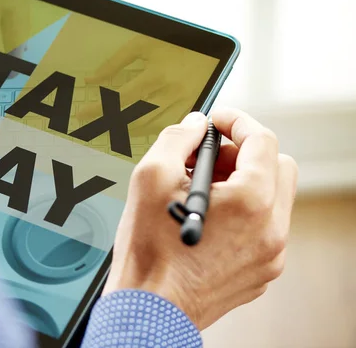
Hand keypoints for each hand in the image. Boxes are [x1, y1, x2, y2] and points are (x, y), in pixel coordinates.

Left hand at [76, 35, 202, 136]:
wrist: (208, 44)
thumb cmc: (174, 40)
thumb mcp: (143, 44)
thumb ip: (115, 63)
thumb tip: (92, 80)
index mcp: (157, 74)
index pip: (120, 98)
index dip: (99, 108)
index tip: (83, 113)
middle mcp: (170, 91)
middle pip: (132, 116)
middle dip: (108, 122)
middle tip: (91, 124)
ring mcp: (181, 101)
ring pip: (149, 125)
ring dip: (125, 129)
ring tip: (107, 128)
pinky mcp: (188, 107)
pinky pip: (164, 125)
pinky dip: (146, 129)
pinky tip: (131, 129)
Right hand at [102, 107, 298, 329]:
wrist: (150, 307)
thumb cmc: (149, 251)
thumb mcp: (151, 177)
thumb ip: (177, 138)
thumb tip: (195, 125)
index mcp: (251, 201)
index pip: (262, 140)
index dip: (237, 121)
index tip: (216, 120)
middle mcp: (271, 229)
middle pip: (278, 166)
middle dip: (243, 153)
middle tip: (207, 157)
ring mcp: (270, 254)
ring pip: (273, 199)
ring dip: (243, 183)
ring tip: (202, 190)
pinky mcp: (261, 272)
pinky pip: (264, 228)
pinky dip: (243, 213)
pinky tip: (208, 218)